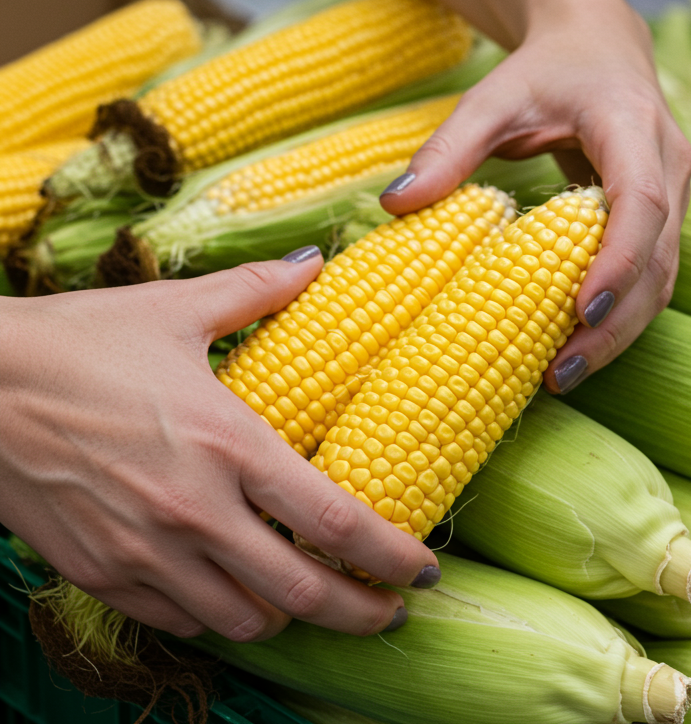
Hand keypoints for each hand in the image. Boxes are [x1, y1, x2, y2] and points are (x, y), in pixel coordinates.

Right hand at [0, 254, 439, 640]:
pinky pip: (178, 621)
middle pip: (301, 593)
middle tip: (387, 612)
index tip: (422, 568)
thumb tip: (317, 263)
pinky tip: (232, 594)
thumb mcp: (173, 310)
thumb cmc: (75, 342)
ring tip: (308, 598)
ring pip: (243, 619)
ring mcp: (144, 551)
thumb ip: (258, 291)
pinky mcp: (99, 573)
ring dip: (287, 616)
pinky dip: (217, 617)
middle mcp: (194, 510)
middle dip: (359, 612)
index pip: (336, 523)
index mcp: (228, 444)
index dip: (390, 557)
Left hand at [378, 0, 690, 394]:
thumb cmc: (549, 71)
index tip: (583, 310)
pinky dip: (620, 318)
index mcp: (632, 126)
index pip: (641, 202)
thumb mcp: (494, 97)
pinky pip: (652, 278)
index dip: (618, 260)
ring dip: (620, 334)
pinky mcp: (667, 221)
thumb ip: (449, 146)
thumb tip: (395, 202)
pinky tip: (576, 348)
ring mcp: (677, 196)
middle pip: (659, 260)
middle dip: (616, 323)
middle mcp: (668, 164)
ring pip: (663, 279)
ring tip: (563, 375)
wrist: (602, 49)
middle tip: (562, 372)